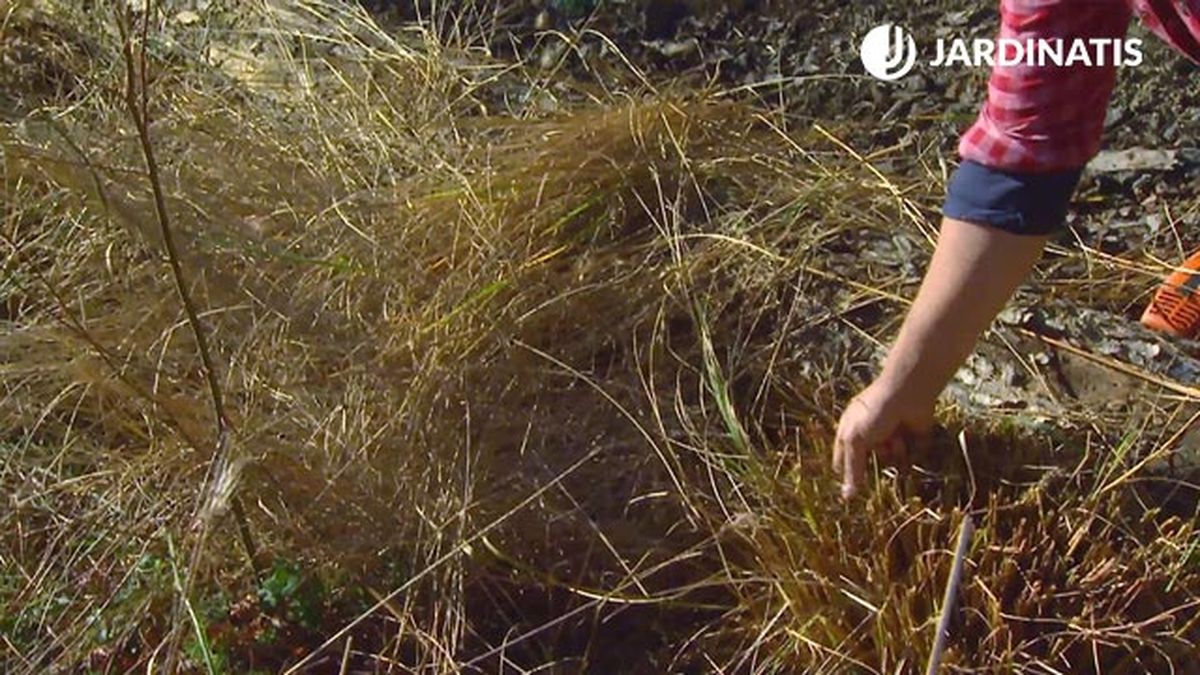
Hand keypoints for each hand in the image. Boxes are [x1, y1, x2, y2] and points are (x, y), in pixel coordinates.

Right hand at [833, 379, 933, 498]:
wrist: (906, 394)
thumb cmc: (874, 413)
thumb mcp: (855, 440)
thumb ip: (852, 468)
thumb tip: (846, 496)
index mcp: (851, 432)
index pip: (844, 461)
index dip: (847, 474)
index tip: (852, 491)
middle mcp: (871, 435)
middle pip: (870, 463)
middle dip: (875, 462)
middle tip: (879, 453)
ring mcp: (892, 437)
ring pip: (891, 461)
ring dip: (893, 453)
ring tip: (895, 439)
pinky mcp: (913, 439)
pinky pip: (911, 458)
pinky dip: (910, 452)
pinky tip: (907, 439)